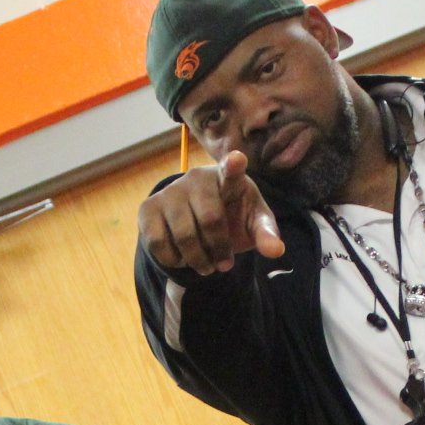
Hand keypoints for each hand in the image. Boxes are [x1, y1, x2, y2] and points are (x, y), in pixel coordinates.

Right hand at [138, 152, 284, 274]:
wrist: (196, 217)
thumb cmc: (233, 216)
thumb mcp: (253, 223)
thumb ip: (266, 234)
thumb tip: (276, 250)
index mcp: (229, 179)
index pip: (232, 170)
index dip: (233, 165)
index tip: (237, 159)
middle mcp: (197, 178)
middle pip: (210, 220)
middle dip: (220, 250)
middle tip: (225, 264)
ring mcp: (170, 191)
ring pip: (183, 237)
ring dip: (198, 260)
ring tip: (206, 264)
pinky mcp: (148, 208)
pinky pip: (158, 244)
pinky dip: (174, 260)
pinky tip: (182, 256)